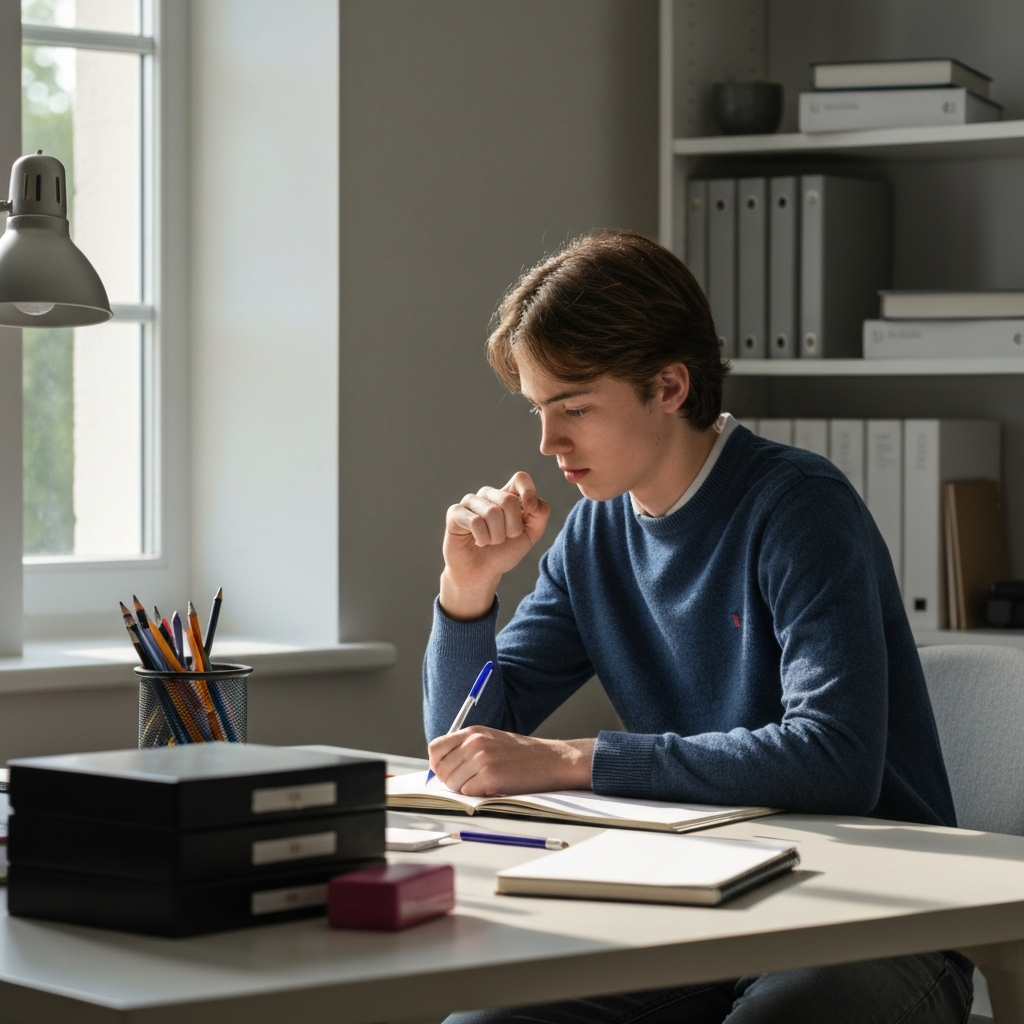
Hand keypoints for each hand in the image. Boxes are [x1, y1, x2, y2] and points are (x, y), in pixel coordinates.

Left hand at [428, 726, 594, 795]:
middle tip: (469, 783)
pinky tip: (493, 787)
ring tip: (484, 784)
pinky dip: (477, 795)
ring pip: (453, 784)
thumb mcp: (492, 740)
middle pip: (441, 769)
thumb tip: (442, 768)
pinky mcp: (490, 776)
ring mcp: (482, 759)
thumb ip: (467, 749)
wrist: (553, 760)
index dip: (437, 764)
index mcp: (473, 732)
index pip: (435, 748)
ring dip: (465, 789)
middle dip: (451, 781)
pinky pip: (468, 793)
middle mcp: (474, 742)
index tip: (446, 772)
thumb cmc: (524, 755)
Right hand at [440, 471, 550, 620]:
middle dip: (512, 528)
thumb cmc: (504, 552)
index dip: (529, 493)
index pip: (521, 478)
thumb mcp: (531, 534)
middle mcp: (488, 494)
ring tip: (490, 542)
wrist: (482, 574)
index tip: (530, 512)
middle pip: (508, 500)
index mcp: (507, 495)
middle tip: (504, 539)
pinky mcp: (455, 513)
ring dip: (496, 536)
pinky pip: (475, 521)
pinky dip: (482, 538)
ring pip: (491, 512)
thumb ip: (541, 514)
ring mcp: (470, 502)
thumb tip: (531, 500)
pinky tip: (478, 542)